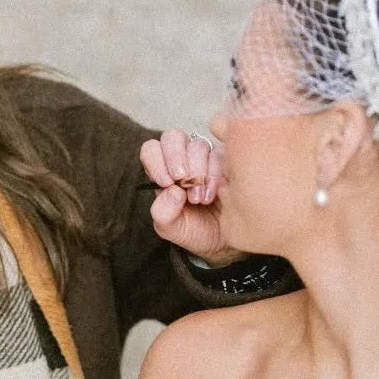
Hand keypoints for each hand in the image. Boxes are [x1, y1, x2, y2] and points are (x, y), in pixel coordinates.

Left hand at [140, 130, 237, 264]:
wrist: (223, 242)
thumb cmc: (193, 231)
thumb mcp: (171, 229)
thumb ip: (163, 213)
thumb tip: (173, 190)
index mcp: (162, 171)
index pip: (151, 149)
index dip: (156, 160)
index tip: (166, 182)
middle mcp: (181, 159)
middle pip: (173, 137)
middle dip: (176, 157)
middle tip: (182, 181)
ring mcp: (205, 158)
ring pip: (198, 146)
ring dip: (197, 172)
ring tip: (199, 199)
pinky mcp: (227, 161)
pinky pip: (220, 156)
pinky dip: (215, 176)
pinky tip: (213, 195)